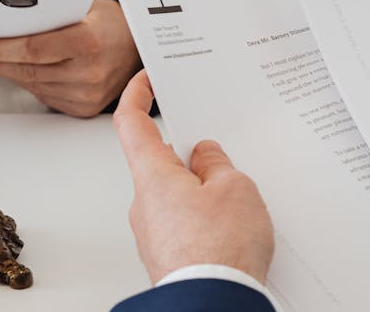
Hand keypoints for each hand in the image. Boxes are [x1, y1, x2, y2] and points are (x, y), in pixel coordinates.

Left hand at [0, 0, 140, 116]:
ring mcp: (87, 95)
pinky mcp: (83, 108)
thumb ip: (49, 20)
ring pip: (33, 85)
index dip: (1, 49)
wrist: (140, 49)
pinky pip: (45, 95)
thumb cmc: (111, 24)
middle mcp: (90, 74)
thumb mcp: (83, 10)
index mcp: (89, 44)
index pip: (33, 49)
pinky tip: (16, 71)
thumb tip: (6, 24)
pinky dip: (27, 83)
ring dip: (8, 73)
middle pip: (28, 70)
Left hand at [113, 70, 274, 283]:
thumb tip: (206, 158)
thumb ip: (218, 164)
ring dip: (203, 193)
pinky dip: (205, 220)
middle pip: (162, 162)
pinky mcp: (167, 255)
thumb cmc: (219, 252)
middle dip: (194, 158)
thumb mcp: (235, 189)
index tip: (146, 79)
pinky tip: (232, 231)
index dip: (136, 95)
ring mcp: (153, 232)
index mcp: (153, 175)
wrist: (212, 305)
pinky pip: (184, 224)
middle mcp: (143, 202)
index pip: (131, 123)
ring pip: (176, 196)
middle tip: (224, 161)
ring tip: (238, 207)